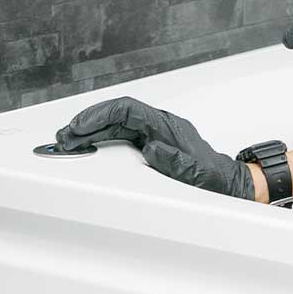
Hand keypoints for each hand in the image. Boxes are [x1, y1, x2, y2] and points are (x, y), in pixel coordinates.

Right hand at [54, 97, 254, 200]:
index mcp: (168, 127)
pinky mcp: (151, 143)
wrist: (228, 184)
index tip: (79, 128)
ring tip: (69, 141)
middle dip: (89, 122)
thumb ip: (175, 161)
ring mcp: (155, 133)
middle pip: (117, 113)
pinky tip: (88, 146)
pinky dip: (102, 138)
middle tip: (64, 136)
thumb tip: (151, 148)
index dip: (100, 115)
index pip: (128, 110)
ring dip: (92, 130)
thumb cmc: (214, 180)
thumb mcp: (197, 175)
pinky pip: (121, 134)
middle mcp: (160, 125)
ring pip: (117, 123)